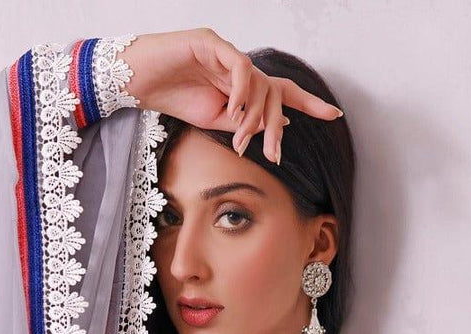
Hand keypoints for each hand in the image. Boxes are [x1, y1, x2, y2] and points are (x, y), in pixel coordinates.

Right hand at [122, 28, 341, 163]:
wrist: (135, 82)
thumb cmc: (170, 98)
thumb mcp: (213, 121)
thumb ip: (244, 124)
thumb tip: (279, 129)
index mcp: (240, 84)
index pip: (280, 91)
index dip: (308, 102)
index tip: (335, 115)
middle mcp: (237, 65)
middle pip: (273, 91)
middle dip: (277, 125)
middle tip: (274, 153)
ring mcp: (226, 52)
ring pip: (259, 82)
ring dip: (256, 114)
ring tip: (243, 136)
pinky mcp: (210, 42)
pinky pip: (239, 66)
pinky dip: (242, 90)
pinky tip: (234, 110)